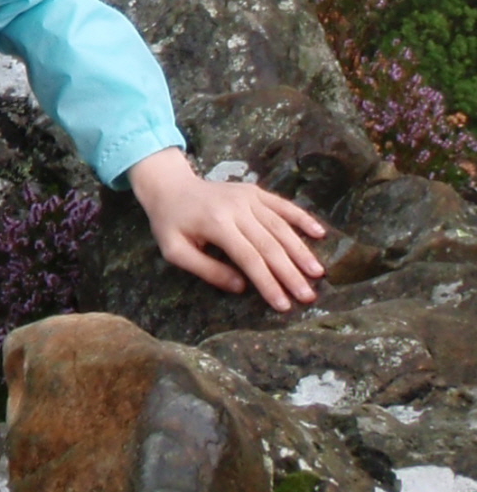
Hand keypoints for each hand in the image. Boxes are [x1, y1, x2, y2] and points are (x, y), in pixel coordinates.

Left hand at [127, 147, 325, 310]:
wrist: (169, 186)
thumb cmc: (170, 223)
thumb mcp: (175, 250)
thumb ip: (206, 269)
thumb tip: (241, 287)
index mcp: (215, 223)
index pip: (249, 258)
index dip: (268, 282)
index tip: (284, 305)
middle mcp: (236, 208)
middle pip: (270, 245)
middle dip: (290, 273)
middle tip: (308, 297)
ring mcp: (247, 197)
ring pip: (281, 226)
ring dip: (301, 251)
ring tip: (318, 273)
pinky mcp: (254, 192)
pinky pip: (283, 205)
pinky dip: (302, 218)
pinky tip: (320, 233)